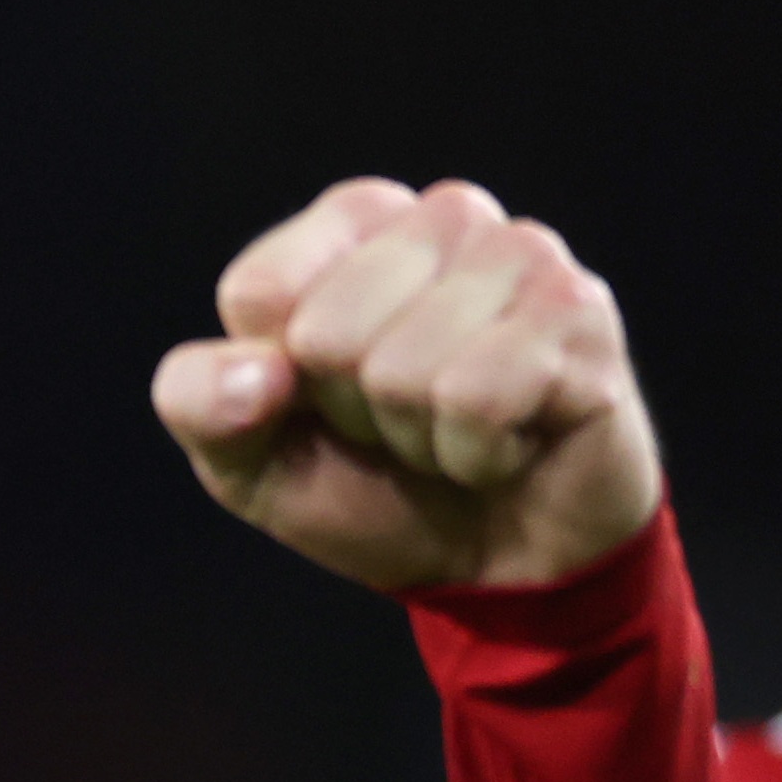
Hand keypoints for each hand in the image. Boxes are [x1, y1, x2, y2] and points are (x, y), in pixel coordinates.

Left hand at [154, 178, 661, 592]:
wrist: (495, 566)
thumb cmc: (370, 486)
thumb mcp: (247, 458)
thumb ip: (200, 402)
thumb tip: (256, 374)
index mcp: (353, 222)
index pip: (259, 291)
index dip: (274, 380)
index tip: (322, 396)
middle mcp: (444, 216)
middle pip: (327, 334)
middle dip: (352, 411)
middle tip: (402, 422)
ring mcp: (523, 254)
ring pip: (403, 369)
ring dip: (417, 436)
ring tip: (456, 429)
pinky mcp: (581, 313)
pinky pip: (479, 397)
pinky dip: (475, 452)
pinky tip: (507, 443)